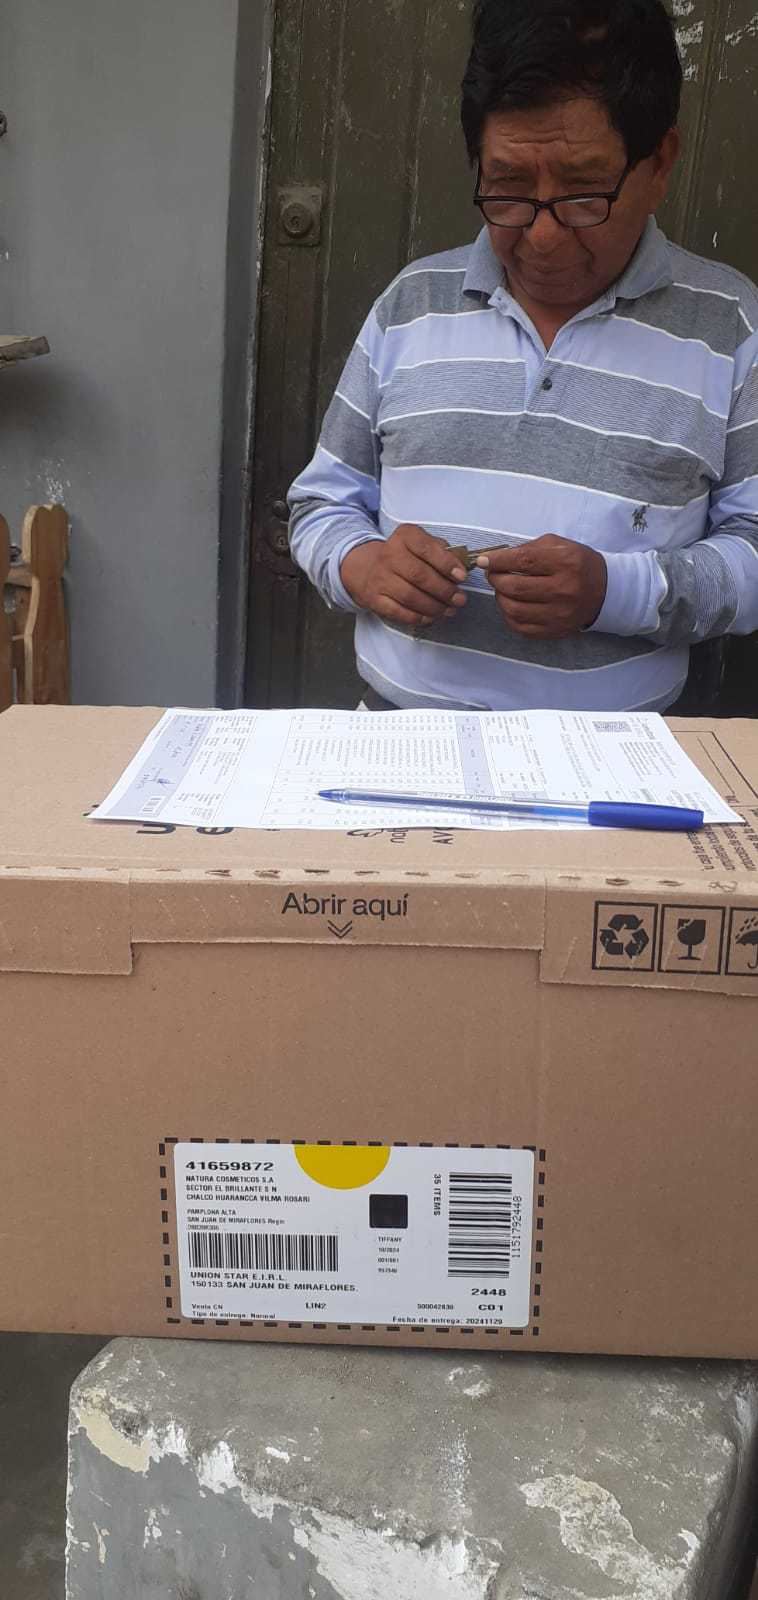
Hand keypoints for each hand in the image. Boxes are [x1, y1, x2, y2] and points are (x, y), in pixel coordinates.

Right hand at [340, 525, 467, 624]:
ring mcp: (380, 578)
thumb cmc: (405, 556)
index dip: (446, 564)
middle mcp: (389, 555)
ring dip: (434, 607)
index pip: (426, 548)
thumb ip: (441, 551)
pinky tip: (431, 617)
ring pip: (410, 596)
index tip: (462, 577)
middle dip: (444, 590)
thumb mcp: (421, 543)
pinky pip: (398, 612)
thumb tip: (461, 568)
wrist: (368, 568)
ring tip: (449, 610)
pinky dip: (417, 617)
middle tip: (460, 599)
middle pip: (419, 575)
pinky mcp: (375, 599)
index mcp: (404, 537)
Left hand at [478, 534, 606, 638]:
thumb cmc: (577, 564)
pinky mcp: (555, 631)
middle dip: (496, 579)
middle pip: (515, 587)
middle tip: (493, 574)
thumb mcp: (558, 546)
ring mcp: (559, 614)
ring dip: (500, 597)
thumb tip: (495, 559)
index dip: (498, 561)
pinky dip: (508, 615)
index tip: (483, 560)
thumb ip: (528, 548)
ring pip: (513, 609)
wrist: (604, 591)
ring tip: (502, 589)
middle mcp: (564, 590)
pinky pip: (520, 627)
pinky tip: (511, 604)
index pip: (523, 561)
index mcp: (566, 562)